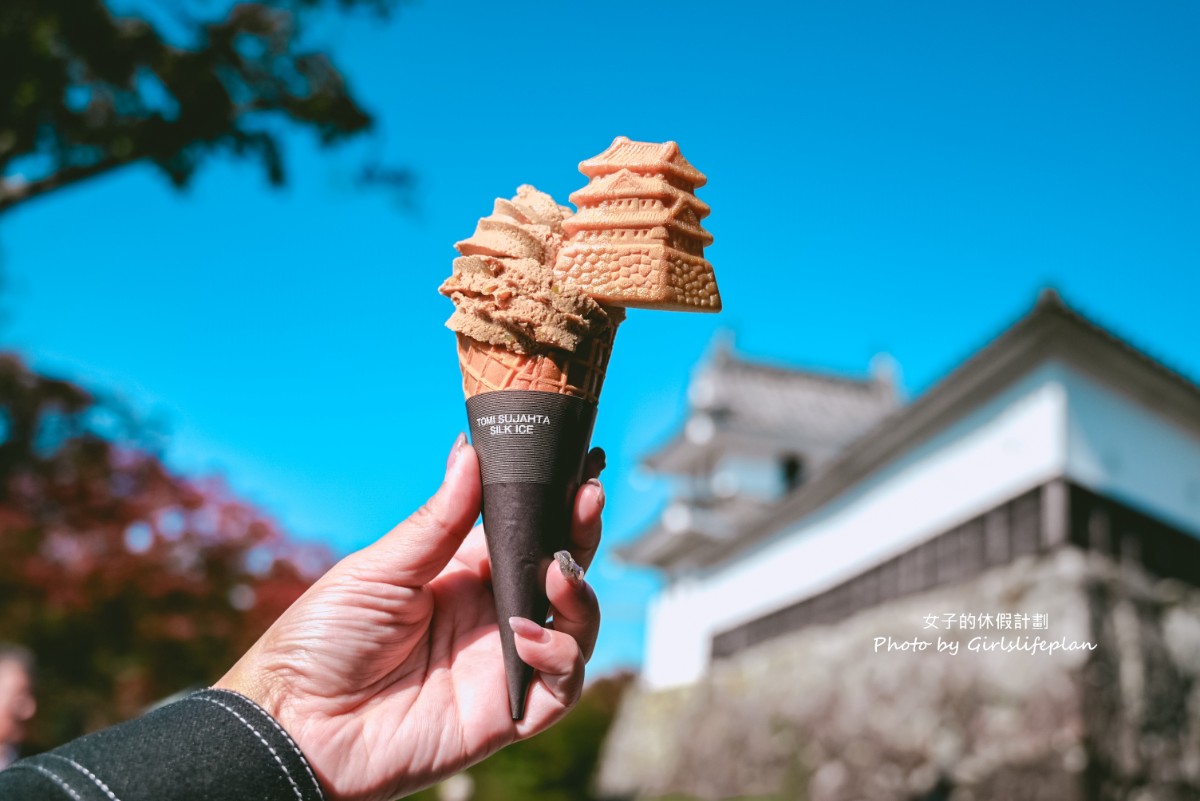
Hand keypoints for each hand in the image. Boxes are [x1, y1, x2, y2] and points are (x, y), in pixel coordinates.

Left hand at [215, 436, 604, 800]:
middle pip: (561, 570)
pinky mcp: (508, 712)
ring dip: (579, 594)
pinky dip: (558, 656)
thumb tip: (469, 452)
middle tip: (588, 497)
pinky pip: (561, 685)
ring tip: (557, 571)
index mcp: (465, 572)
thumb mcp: (380, 568)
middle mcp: (492, 613)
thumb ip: (438, 520)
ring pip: (575, 626)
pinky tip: (524, 636)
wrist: (295, 724)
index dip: (557, 500)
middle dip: (582, 532)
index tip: (581, 463)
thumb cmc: (322, 641)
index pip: (528, 530)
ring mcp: (503, 662)